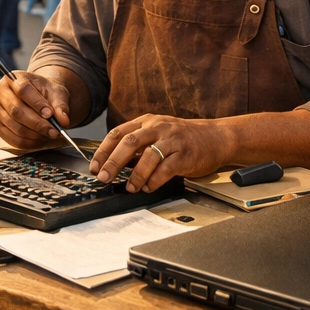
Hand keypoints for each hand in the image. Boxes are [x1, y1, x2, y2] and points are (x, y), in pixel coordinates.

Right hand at [0, 71, 73, 149]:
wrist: (37, 98)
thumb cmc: (44, 92)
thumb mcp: (56, 92)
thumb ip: (60, 105)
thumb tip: (62, 120)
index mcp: (13, 78)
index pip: (23, 90)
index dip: (36, 103)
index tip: (49, 114)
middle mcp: (1, 93)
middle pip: (16, 110)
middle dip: (37, 123)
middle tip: (54, 131)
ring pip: (15, 127)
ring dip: (35, 135)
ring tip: (50, 134)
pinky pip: (13, 139)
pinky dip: (29, 143)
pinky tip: (40, 139)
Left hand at [90, 114, 229, 191]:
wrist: (215, 137)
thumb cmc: (183, 138)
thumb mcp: (157, 134)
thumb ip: (137, 145)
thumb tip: (112, 163)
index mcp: (147, 122)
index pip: (118, 133)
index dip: (103, 150)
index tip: (94, 166)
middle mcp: (158, 127)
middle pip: (129, 142)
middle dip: (113, 162)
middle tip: (104, 177)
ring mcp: (173, 139)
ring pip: (148, 156)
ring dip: (136, 175)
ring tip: (131, 187)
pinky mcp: (186, 154)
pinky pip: (167, 168)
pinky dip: (155, 180)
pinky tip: (149, 187)